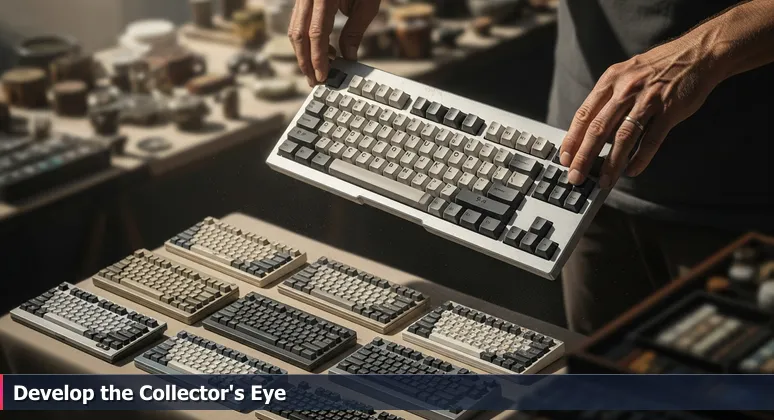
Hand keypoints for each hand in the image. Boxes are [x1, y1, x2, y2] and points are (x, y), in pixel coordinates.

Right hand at [289, 0, 380, 86]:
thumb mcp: (367, 4)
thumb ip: (355, 31)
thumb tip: (347, 57)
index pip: (316, 33)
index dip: (318, 58)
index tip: (323, 76)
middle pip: (299, 35)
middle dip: (305, 61)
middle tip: (314, 81)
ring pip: (294, 29)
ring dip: (303, 53)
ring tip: (316, 70)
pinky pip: (298, 22)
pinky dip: (306, 40)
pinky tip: (320, 51)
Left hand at [558, 36, 723, 188]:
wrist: (698, 52)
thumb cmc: (658, 68)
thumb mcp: (626, 74)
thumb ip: (609, 98)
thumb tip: (591, 130)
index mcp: (611, 80)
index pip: (584, 114)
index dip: (572, 138)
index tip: (564, 158)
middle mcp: (626, 89)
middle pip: (598, 128)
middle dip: (584, 156)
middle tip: (575, 176)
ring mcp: (649, 99)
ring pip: (623, 136)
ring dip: (612, 162)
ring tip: (604, 181)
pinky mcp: (670, 109)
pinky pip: (652, 139)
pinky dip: (640, 158)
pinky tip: (631, 171)